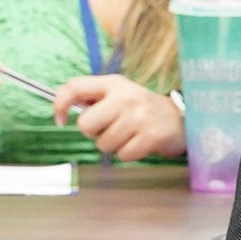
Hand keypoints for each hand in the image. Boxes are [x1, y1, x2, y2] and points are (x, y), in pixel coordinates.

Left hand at [55, 75, 185, 161]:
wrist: (180, 119)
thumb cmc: (141, 109)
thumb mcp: (118, 94)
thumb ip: (92, 98)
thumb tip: (62, 108)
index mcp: (113, 84)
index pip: (75, 87)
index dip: (60, 103)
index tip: (59, 119)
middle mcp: (125, 97)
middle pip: (86, 125)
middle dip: (94, 133)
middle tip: (110, 128)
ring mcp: (138, 117)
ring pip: (103, 144)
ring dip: (113, 145)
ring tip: (128, 134)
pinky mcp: (150, 136)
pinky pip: (122, 155)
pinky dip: (128, 153)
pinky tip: (139, 142)